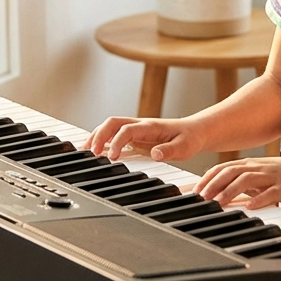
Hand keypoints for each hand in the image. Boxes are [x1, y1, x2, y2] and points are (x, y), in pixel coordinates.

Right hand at [85, 116, 205, 162]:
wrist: (195, 131)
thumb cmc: (189, 139)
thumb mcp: (184, 147)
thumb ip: (169, 151)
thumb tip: (155, 155)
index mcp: (150, 126)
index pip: (127, 130)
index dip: (116, 142)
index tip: (112, 157)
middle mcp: (140, 124)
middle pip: (113, 122)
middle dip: (99, 135)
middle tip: (91, 153)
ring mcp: (136, 128)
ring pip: (110, 126)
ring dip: (97, 135)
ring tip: (85, 151)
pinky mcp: (134, 135)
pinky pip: (114, 133)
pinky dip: (101, 138)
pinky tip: (94, 149)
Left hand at [193, 154, 280, 208]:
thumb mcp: (258, 177)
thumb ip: (240, 183)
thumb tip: (218, 193)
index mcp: (249, 164)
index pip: (222, 168)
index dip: (207, 178)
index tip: (195, 191)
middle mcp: (257, 167)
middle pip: (231, 172)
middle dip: (214, 184)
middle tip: (201, 198)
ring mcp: (270, 176)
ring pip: (247, 179)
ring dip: (230, 190)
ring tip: (219, 202)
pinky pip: (270, 192)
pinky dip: (259, 198)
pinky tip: (250, 206)